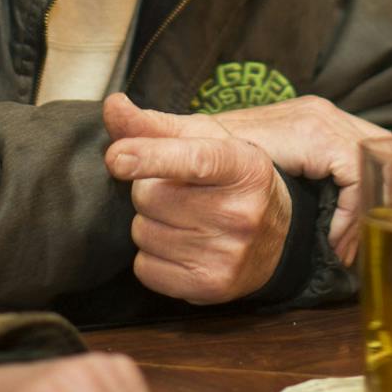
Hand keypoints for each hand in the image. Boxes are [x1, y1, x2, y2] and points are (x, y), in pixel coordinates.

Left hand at [104, 95, 293, 302]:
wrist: (278, 235)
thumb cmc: (230, 179)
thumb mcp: (204, 141)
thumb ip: (154, 124)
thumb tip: (113, 104)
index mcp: (244, 165)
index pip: (194, 160)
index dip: (151, 157)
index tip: (116, 158)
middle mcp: (242, 212)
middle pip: (150, 197)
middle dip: (150, 190)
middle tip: (179, 192)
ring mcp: (228, 254)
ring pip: (142, 233)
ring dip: (150, 224)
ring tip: (183, 219)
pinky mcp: (210, 287)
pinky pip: (145, 268)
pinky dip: (152, 257)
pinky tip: (181, 246)